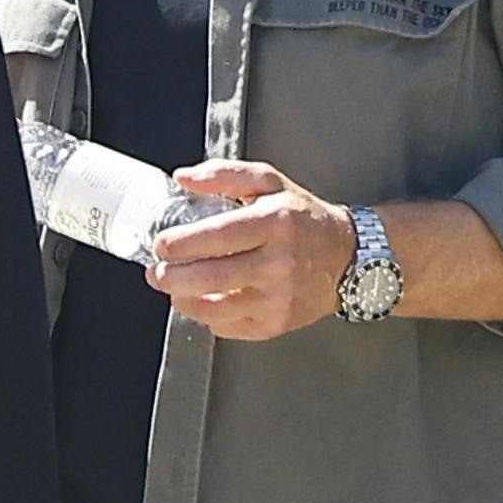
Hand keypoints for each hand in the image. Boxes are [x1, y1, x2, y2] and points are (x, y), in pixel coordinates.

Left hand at [148, 159, 355, 340]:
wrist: (347, 256)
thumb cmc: (303, 217)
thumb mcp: (269, 182)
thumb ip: (224, 174)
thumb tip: (182, 178)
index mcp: (274, 223)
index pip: (219, 236)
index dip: (182, 243)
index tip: (160, 245)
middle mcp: (279, 263)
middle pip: (213, 277)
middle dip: (171, 277)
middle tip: (155, 272)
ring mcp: (280, 298)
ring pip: (218, 309)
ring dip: (183, 300)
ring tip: (171, 287)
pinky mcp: (278, 323)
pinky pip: (230, 327)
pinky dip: (207, 317)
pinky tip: (201, 301)